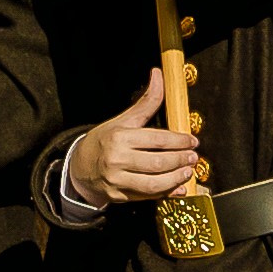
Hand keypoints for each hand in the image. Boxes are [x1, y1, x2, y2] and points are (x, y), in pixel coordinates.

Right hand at [66, 70, 201, 206]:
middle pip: (158, 163)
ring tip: (188, 171)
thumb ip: (145, 102)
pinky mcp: (120, 196)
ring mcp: (117, 180)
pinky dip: (167, 193)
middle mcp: (117, 159)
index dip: (179, 141)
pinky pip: (148, 196)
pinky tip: (179, 187)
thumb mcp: (122, 120)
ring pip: (154, 183)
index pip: (156, 140)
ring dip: (176, 178)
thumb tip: (158, 74)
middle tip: (193, 157)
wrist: (79, 168)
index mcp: (119, 138)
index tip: (192, 141)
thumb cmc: (103, 141)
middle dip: (180, 160)